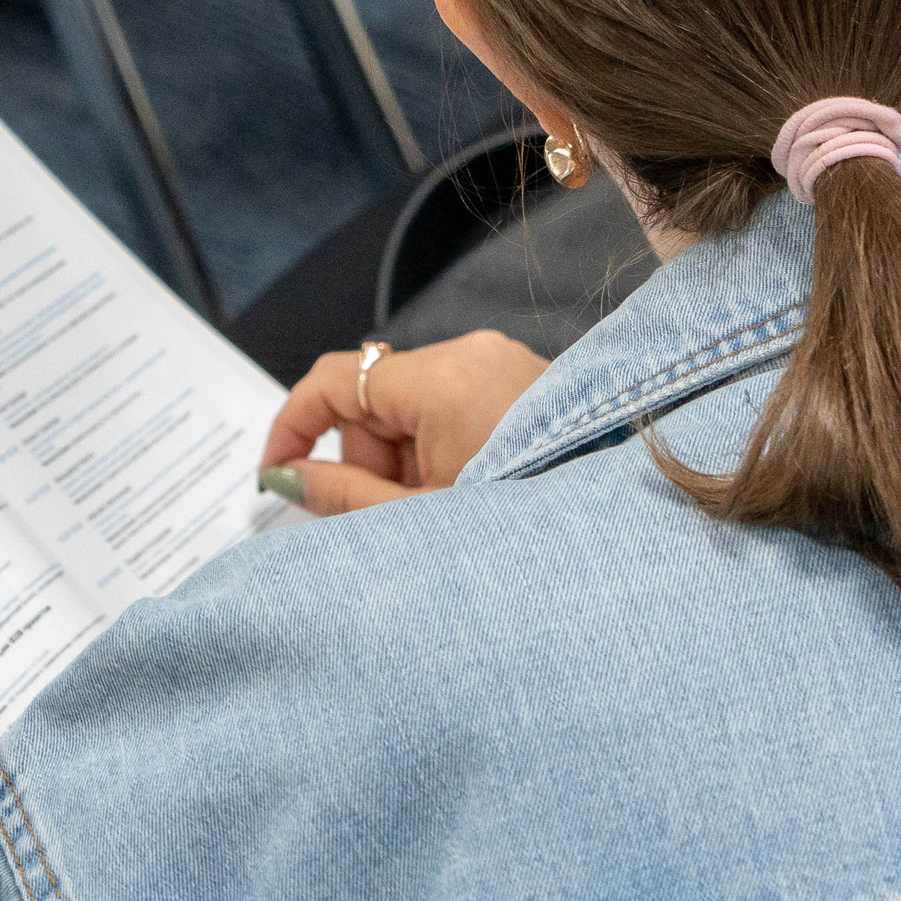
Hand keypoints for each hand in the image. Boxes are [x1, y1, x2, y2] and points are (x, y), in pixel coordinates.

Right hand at [259, 332, 549, 514]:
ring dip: (411, 468)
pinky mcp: (526, 388)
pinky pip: (456, 415)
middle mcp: (476, 356)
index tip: (274, 477)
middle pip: (375, 401)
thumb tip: (286, 478)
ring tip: (449, 520)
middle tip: (398, 521)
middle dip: (371, 464)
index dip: (292, 428)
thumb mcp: (417, 520)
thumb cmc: (526, 540)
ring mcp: (506, 368)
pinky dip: (445, 459)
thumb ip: (342, 496)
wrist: (625, 544)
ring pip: (415, 413)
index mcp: (444, 378)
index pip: (334, 380)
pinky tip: (470, 502)